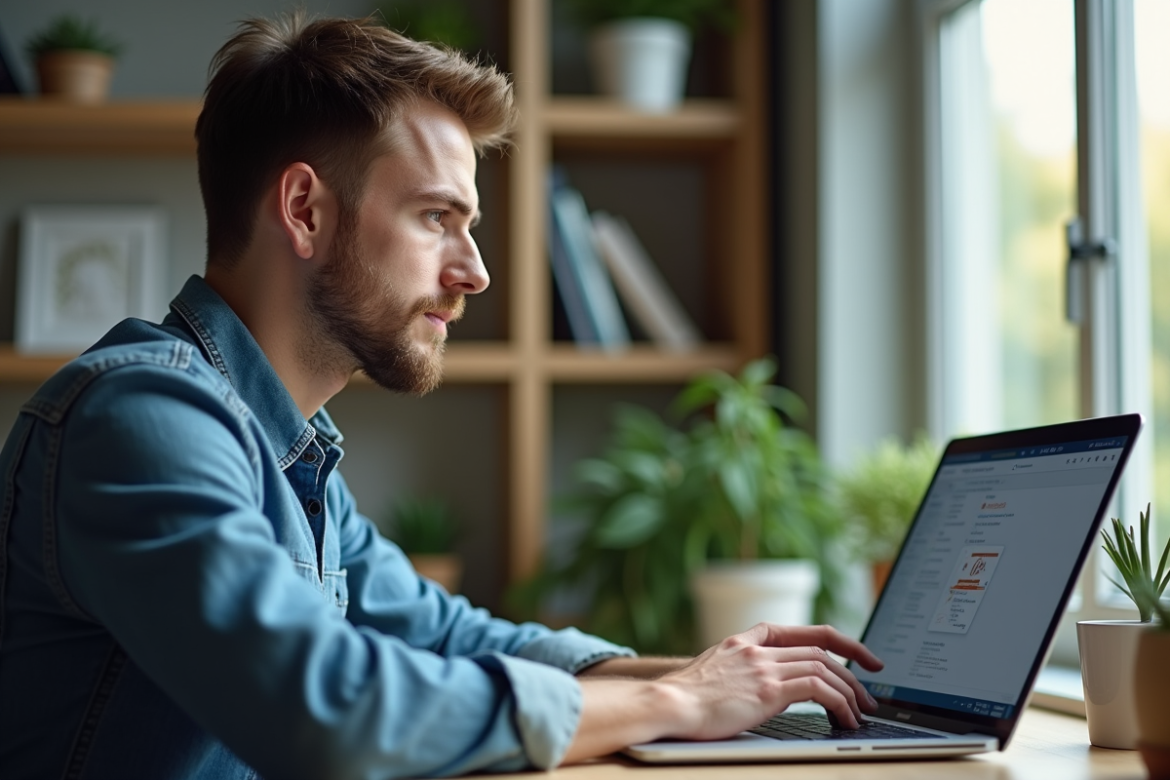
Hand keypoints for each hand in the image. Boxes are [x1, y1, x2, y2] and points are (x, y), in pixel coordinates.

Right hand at [656, 623, 883, 740]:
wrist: (666, 705)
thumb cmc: (681, 701)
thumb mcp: (711, 675)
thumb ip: (738, 673)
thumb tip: (760, 690)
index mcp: (742, 642)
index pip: (797, 632)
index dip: (833, 640)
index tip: (856, 654)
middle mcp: (756, 649)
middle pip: (819, 648)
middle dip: (852, 669)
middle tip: (869, 695)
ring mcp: (762, 667)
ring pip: (823, 667)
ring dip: (849, 691)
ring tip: (861, 713)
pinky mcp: (767, 690)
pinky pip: (817, 688)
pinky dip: (839, 702)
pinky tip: (844, 719)